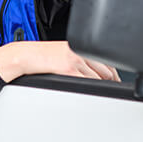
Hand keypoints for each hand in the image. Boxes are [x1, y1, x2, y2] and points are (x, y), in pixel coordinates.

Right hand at [0, 41, 119, 82]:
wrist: (27, 55)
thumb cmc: (41, 56)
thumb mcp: (63, 53)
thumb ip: (78, 59)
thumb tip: (92, 72)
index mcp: (79, 46)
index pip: (104, 59)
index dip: (113, 72)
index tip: (115, 80)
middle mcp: (80, 51)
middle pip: (105, 69)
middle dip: (112, 81)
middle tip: (114, 89)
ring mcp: (75, 60)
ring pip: (98, 77)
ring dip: (103, 87)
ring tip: (105, 94)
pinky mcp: (69, 69)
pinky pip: (87, 82)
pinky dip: (91, 89)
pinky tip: (91, 93)